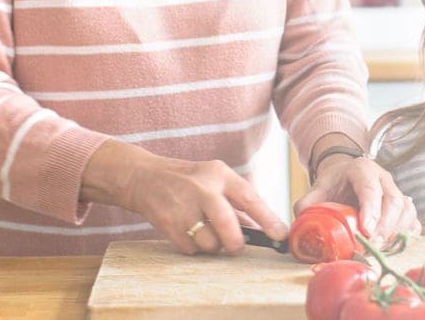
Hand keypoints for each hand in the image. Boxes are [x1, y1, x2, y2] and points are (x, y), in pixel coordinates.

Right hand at [82, 140, 286, 255]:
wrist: (143, 177)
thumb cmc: (187, 180)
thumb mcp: (214, 180)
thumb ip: (237, 204)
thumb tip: (263, 230)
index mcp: (219, 175)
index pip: (249, 197)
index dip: (267, 219)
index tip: (280, 235)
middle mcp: (202, 188)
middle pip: (227, 226)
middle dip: (236, 243)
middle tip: (237, 246)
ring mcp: (183, 206)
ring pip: (210, 243)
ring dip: (213, 246)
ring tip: (206, 233)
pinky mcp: (167, 223)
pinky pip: (191, 249)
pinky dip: (194, 247)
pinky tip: (189, 232)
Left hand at [295, 155, 418, 244]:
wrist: (346, 176)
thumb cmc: (334, 184)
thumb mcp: (318, 189)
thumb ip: (307, 205)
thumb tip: (301, 229)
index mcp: (363, 169)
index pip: (371, 189)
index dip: (371, 210)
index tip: (366, 231)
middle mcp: (384, 178)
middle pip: (393, 202)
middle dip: (384, 228)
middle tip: (371, 247)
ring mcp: (397, 191)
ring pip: (407, 211)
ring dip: (395, 233)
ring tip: (379, 249)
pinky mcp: (404, 206)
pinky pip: (413, 221)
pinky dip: (405, 236)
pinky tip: (391, 246)